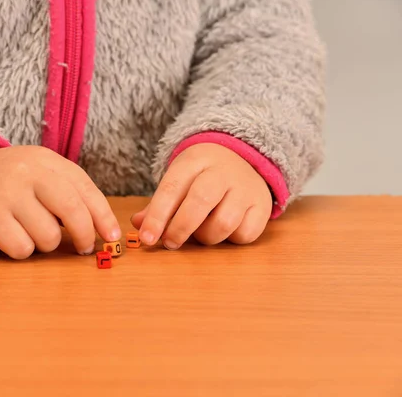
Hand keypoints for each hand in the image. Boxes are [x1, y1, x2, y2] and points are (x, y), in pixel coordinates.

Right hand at [0, 145, 120, 258]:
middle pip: (73, 211)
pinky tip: (13, 238)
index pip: (86, 189)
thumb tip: (103, 228)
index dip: (104, 216)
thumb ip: (70, 192)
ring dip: (47, 244)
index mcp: (47, 161)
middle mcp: (28, 174)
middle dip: (85, 235)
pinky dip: (23, 250)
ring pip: (49, 236)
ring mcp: (7, 195)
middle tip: (84, 248)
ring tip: (34, 233)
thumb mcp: (41, 173)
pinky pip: (22, 248)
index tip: (113, 236)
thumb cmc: (12, 182)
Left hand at [131, 143, 271, 248]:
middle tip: (170, 243)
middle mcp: (222, 172)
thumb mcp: (178, 180)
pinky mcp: (262, 206)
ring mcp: (245, 188)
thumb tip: (139, 225)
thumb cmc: (201, 178)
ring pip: (223, 223)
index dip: (157, 216)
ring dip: (206, 237)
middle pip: (200, 202)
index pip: (172, 188)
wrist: (243, 159)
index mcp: (195, 161)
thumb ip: (158, 205)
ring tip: (200, 233)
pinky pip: (245, 234)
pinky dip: (230, 240)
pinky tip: (224, 231)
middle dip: (180, 228)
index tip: (146, 238)